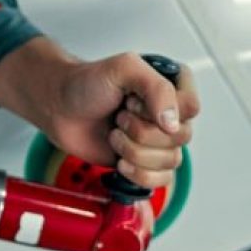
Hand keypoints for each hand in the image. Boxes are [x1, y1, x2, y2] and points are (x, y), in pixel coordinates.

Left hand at [0, 37, 199, 189]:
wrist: (59, 107)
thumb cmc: (86, 84)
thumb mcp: (123, 69)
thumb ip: (156, 88)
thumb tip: (173, 123)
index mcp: (172, 83)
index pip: (191, 107)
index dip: (160, 110)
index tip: (132, 101)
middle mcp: (170, 112)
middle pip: (181, 137)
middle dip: (141, 132)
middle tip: (119, 117)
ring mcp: (159, 139)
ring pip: (172, 162)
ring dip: (135, 152)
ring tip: (115, 134)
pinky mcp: (146, 163)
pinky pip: (162, 181)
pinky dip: (138, 174)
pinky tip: (121, 161)